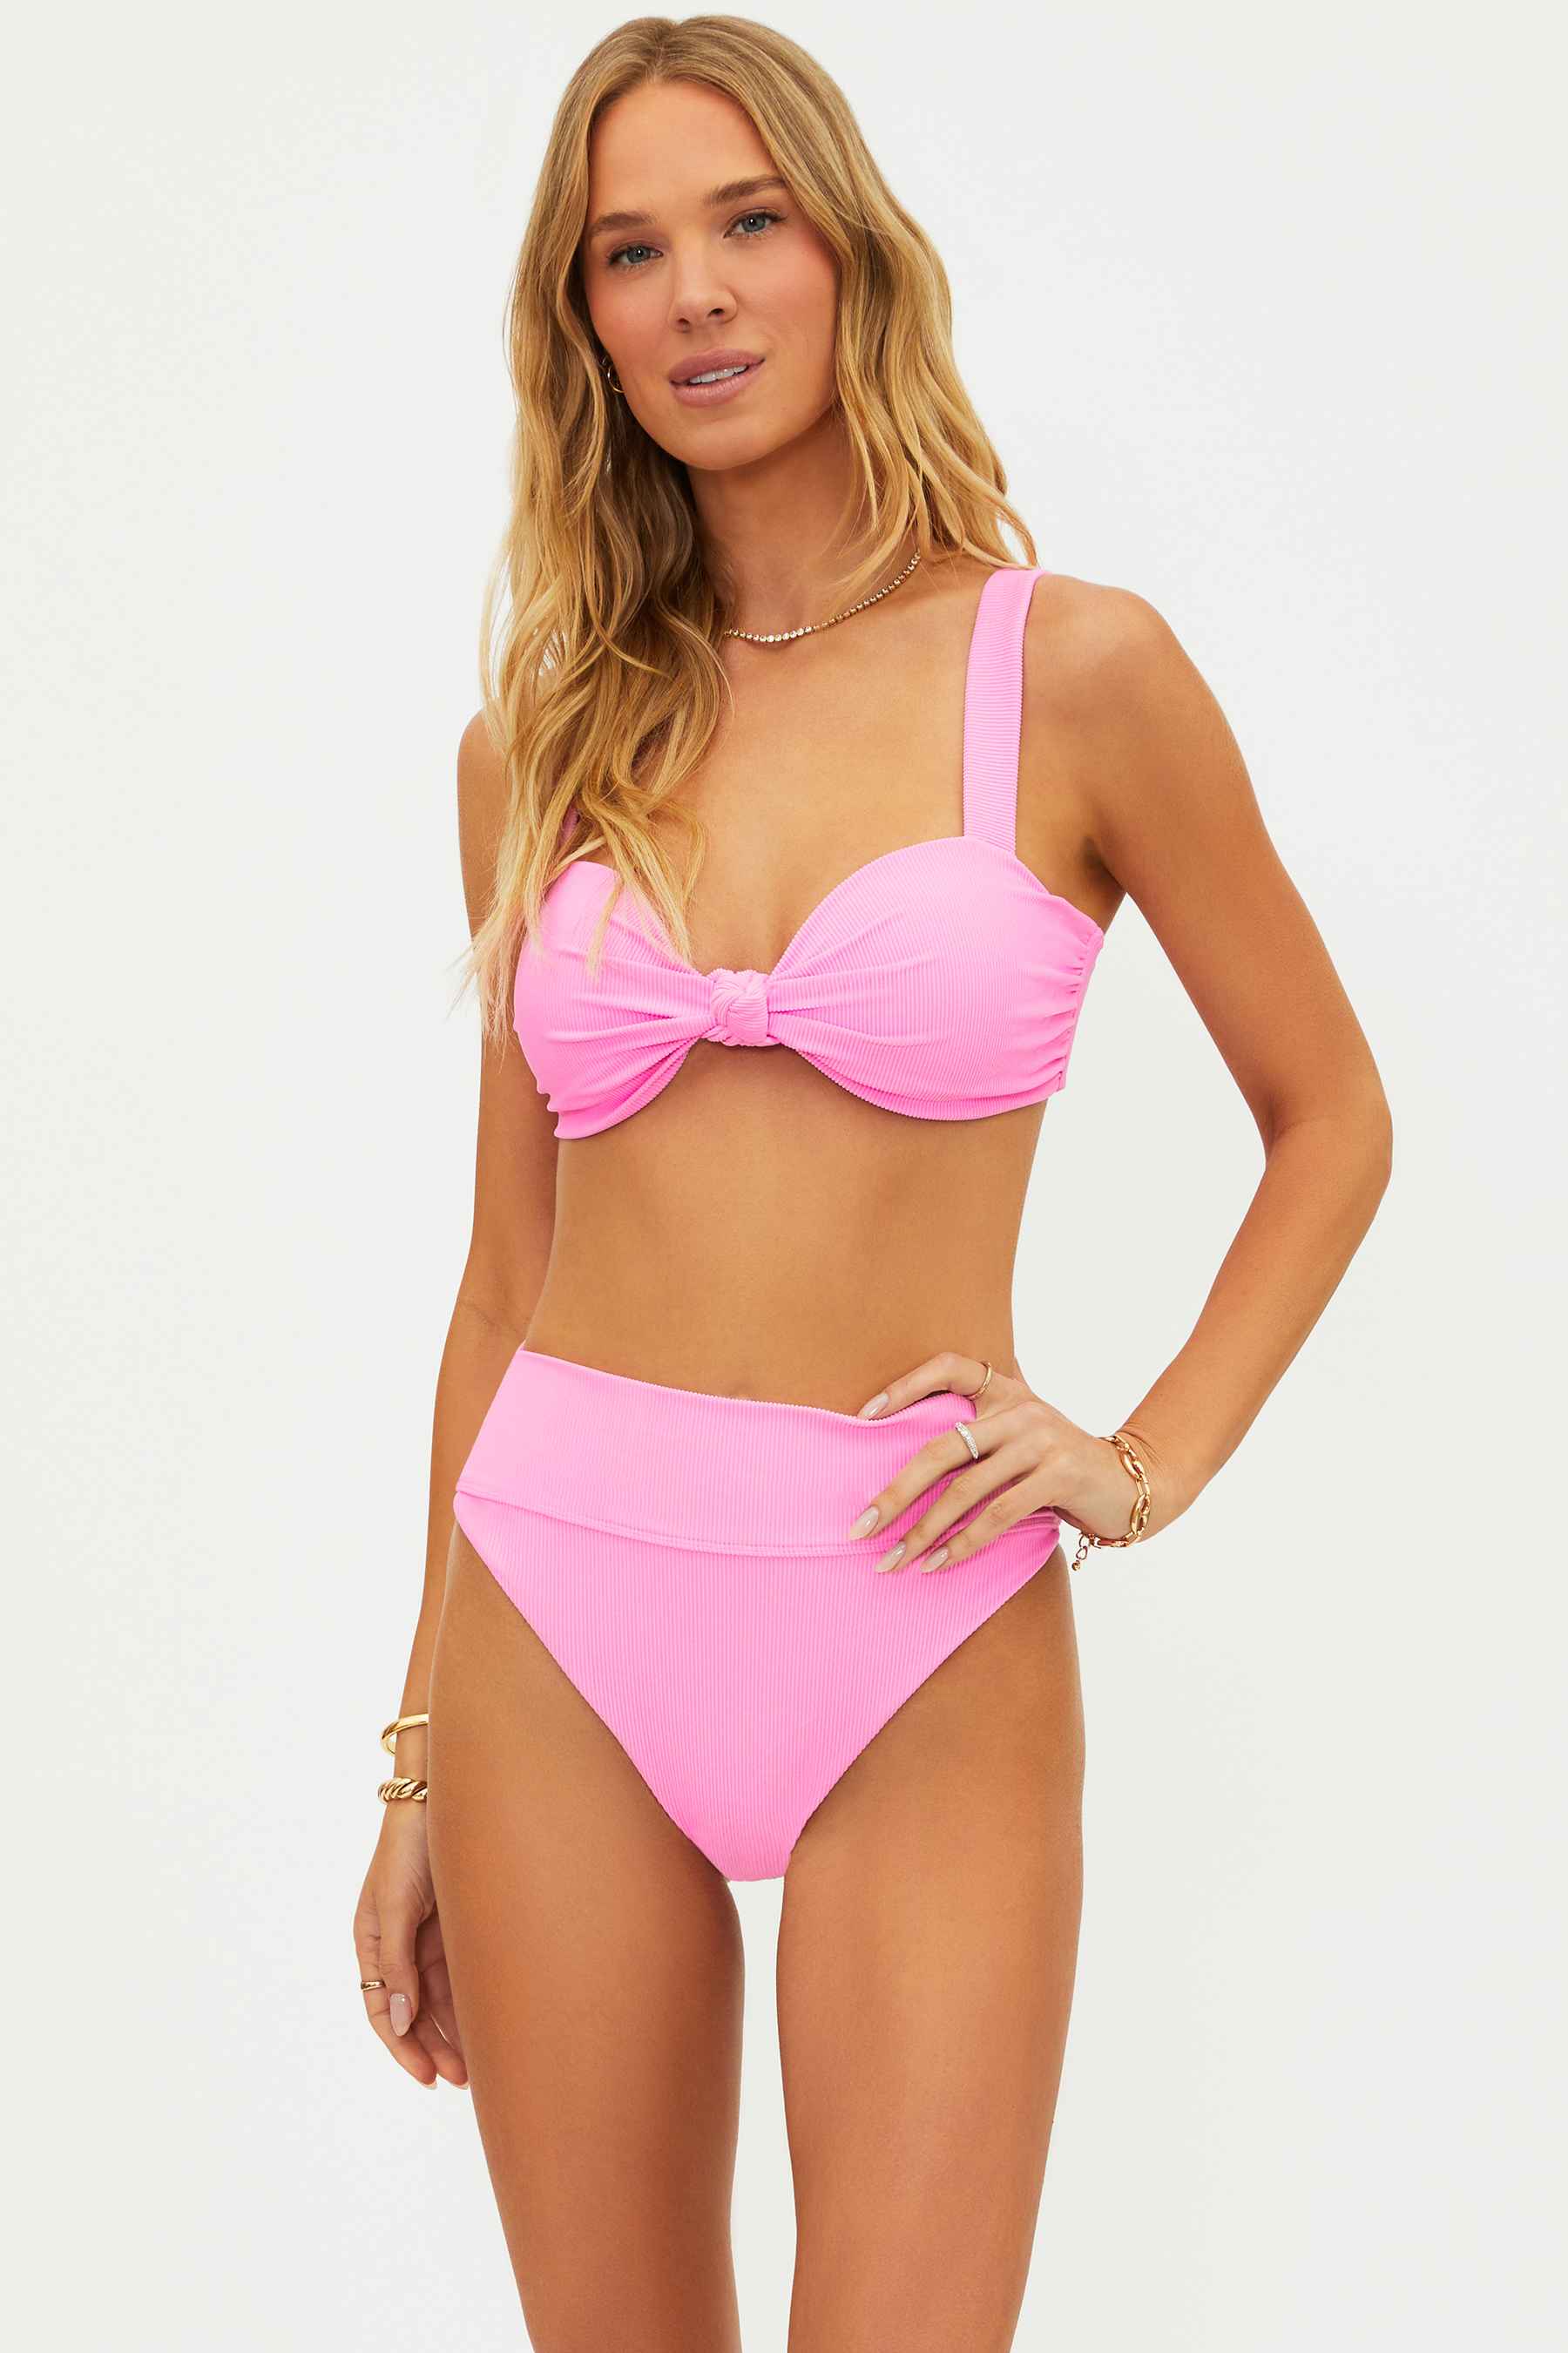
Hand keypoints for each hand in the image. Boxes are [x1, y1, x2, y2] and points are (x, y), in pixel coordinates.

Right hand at [352, 1802, 468, 2090]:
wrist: (442, 1800)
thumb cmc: (409, 1847)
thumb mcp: (395, 1905)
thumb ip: (395, 1963)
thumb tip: (397, 2018)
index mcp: (372, 1943)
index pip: (381, 2009)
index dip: (403, 2047)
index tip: (426, 2077)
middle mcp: (399, 1947)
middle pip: (414, 2012)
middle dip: (434, 2048)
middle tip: (461, 2080)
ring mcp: (428, 1938)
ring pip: (440, 1999)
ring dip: (454, 2032)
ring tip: (478, 2066)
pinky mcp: (457, 1928)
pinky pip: (462, 1975)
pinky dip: (471, 2002)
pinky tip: (488, 2026)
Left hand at [846, 1348, 1146, 1572]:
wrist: (1131, 1482)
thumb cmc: (1059, 1465)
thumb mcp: (1021, 1435)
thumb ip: (980, 1431)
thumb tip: (904, 1451)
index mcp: (1005, 1391)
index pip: (948, 1368)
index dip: (904, 1386)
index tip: (864, 1417)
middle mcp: (1020, 1409)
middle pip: (941, 1448)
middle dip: (895, 1493)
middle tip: (861, 1527)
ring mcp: (1041, 1441)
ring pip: (965, 1490)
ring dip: (923, 1531)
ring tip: (894, 1560)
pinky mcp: (1059, 1475)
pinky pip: (997, 1514)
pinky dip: (963, 1544)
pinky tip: (937, 1564)